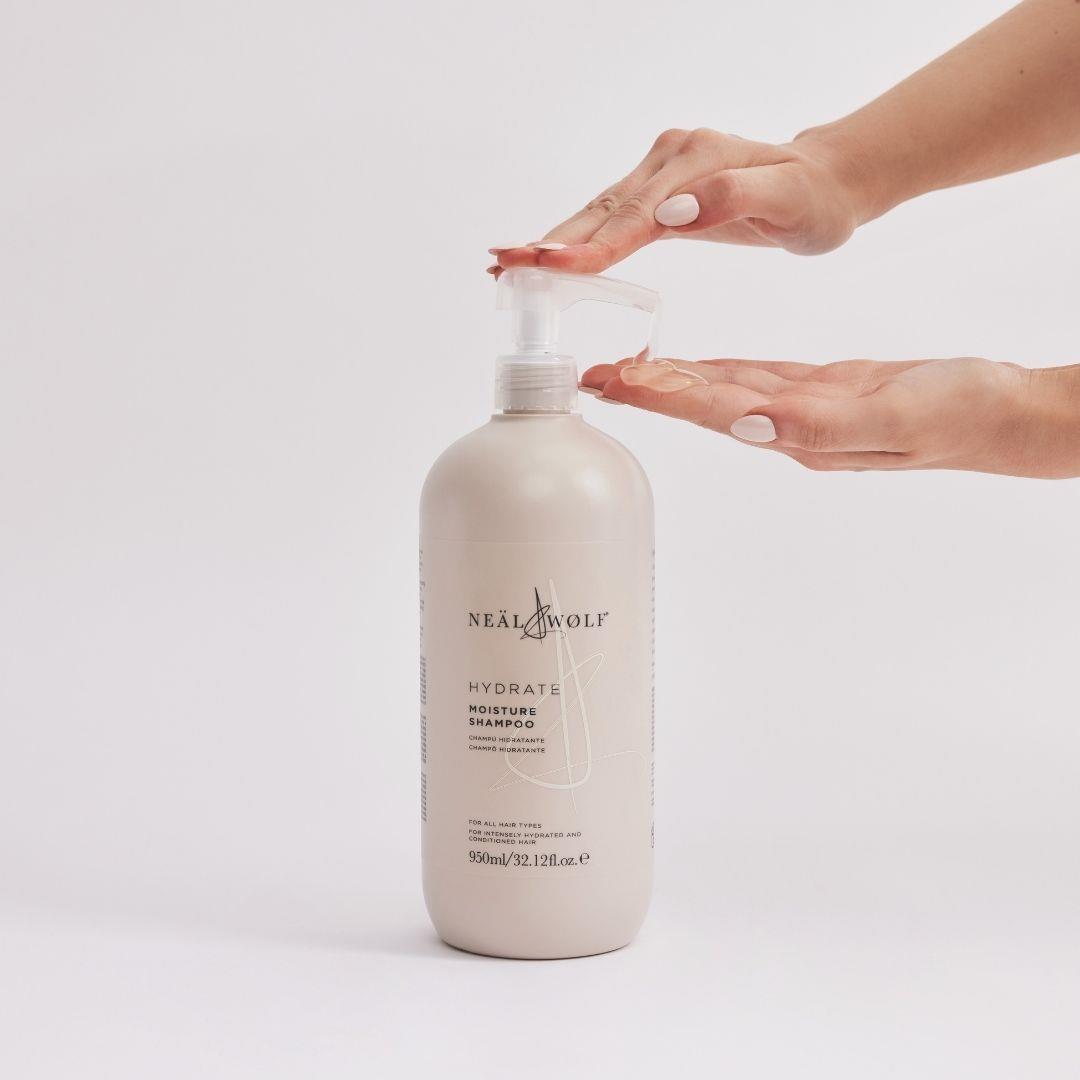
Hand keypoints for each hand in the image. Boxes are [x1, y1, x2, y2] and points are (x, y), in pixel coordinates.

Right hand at [490, 127, 865, 275]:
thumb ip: (731, 200)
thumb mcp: (788, 202)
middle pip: (602, 209)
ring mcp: (661, 172)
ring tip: (508, 263)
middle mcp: (670, 159)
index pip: (632, 213)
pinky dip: (577, 238)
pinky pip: (611, 217)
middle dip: (551, 241)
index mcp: (695, 162)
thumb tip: (668, 213)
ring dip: (553, 240)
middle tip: (503, 265)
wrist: (825, 184)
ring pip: (598, 212)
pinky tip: (549, 255)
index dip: (589, 244)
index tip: (549, 265)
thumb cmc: (811, 201)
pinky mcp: (659, 189)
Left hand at [580, 356, 1079, 478]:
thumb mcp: (893, 416)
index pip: (711, 411)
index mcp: (797, 433)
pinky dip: (711, 371)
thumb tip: (748, 425)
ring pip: (718, 391)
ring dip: (667, 382)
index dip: (658, 396)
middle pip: (700, 405)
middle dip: (643, 390)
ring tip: (619, 370)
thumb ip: (821, 423)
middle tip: (587, 375)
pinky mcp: (816, 390)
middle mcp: (786, 427)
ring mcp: (798, 410)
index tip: (608, 382)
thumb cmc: (956, 415)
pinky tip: (686, 367)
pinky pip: (749, 378)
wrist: (998, 413)